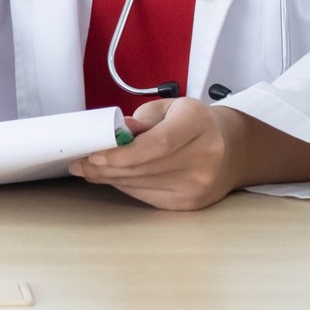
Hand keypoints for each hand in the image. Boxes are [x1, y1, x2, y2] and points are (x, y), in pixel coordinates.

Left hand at [70, 97, 235, 210]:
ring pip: (143, 184)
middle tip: (78, 162)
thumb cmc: (192, 123)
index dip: (124, 152)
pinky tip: (110, 177)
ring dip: (109, 178)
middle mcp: (206, 155)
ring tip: (86, 169)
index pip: (159, 143)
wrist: (231, 149)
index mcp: (198, 123)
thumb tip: (115, 133)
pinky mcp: (191, 202)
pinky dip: (125, 185)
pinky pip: (148, 195)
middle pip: (146, 167)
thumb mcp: (169, 107)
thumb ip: (141, 119)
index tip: (94, 154)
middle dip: (106, 167)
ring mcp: (200, 184)